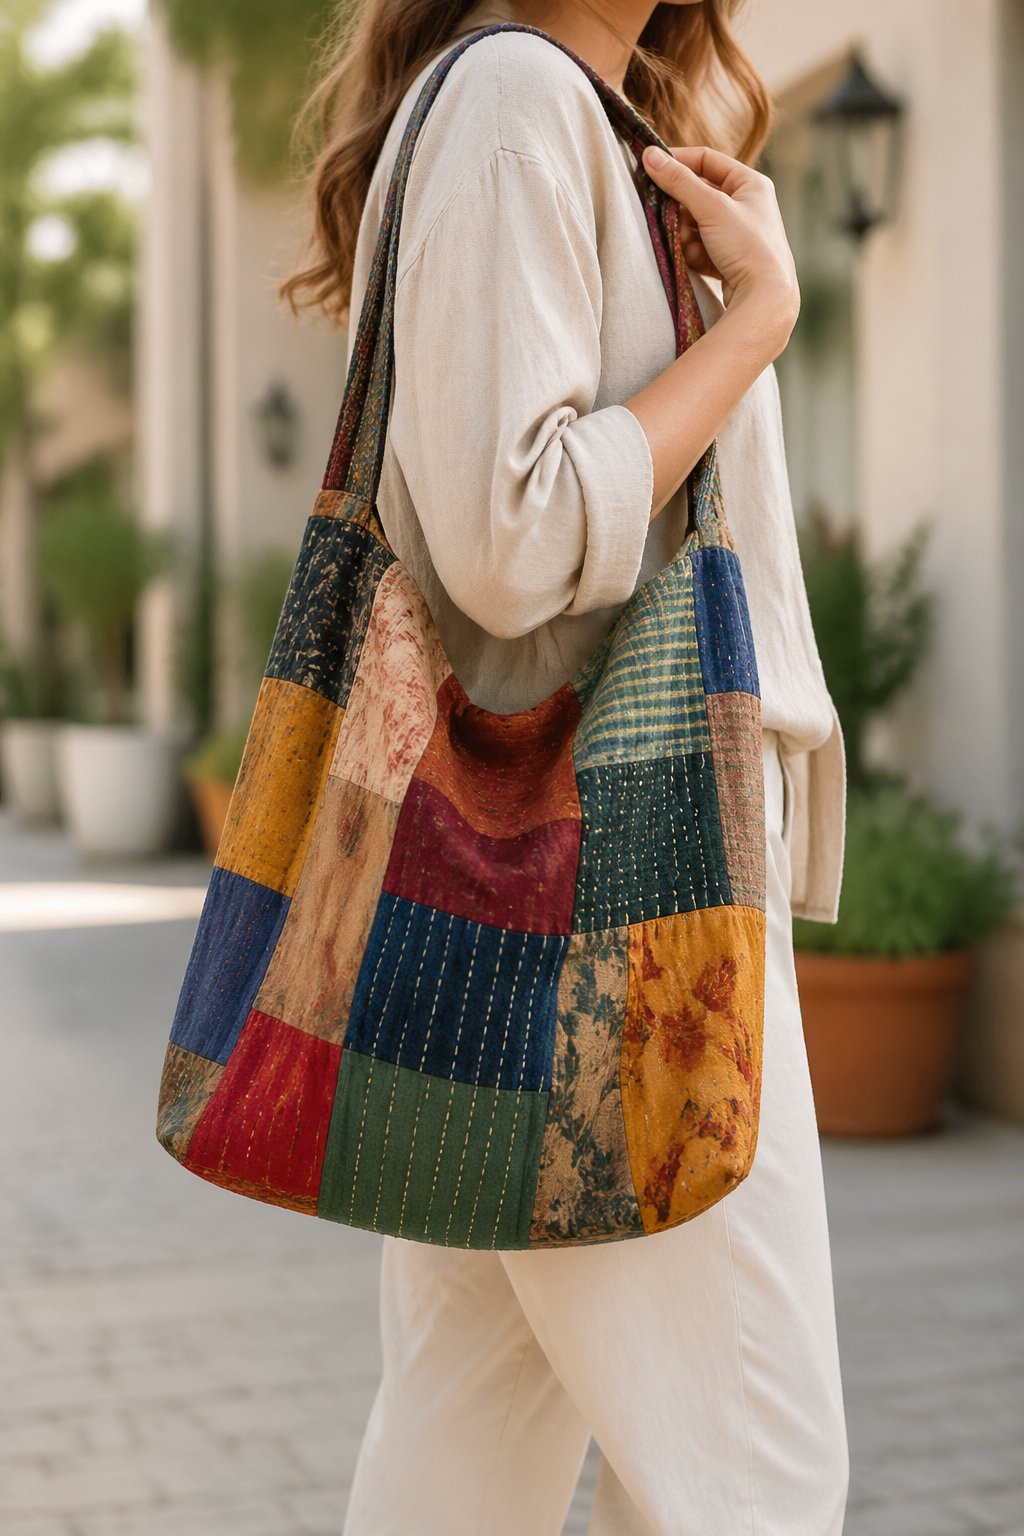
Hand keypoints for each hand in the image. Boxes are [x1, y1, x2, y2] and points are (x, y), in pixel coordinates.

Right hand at [641, 143, 799, 333]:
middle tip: (666, 215)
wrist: (765, 298)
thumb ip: (679, 181)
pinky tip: (698, 262)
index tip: (652, 168)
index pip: (707, 160)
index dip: (678, 162)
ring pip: (697, 223)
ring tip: (688, 245)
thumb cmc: (747, 246)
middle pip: (699, 194)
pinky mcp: (731, 259)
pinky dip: (695, 253)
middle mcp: (748, 205)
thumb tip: (650, 155)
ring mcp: (739, 234)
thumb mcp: (711, 207)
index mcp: (751, 183)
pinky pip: (702, 247)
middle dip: (681, 208)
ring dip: (686, 234)